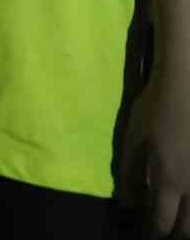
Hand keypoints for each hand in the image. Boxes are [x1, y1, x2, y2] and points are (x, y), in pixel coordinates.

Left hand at [122, 76, 189, 236]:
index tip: (146, 234)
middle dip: (173, 233)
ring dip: (188, 224)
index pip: (161, 222)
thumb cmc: (156, 110)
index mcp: (168, 180)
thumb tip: (129, 204)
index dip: (152, 233)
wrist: (186, 86)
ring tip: (176, 218)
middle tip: (162, 230)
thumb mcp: (133, 140)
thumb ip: (129, 174)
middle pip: (187, 228)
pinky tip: (188, 200)